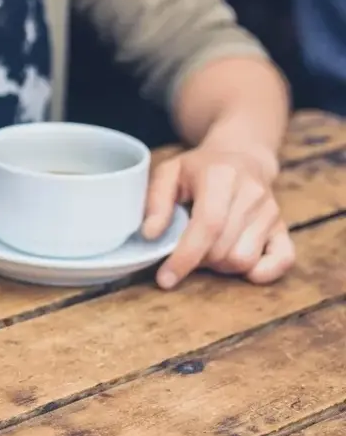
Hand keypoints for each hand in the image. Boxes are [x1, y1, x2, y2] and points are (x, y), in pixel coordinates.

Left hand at [142, 144, 294, 289]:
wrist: (243, 156)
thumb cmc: (200, 168)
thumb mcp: (169, 172)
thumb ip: (155, 201)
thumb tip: (150, 234)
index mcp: (222, 176)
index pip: (209, 225)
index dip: (186, 256)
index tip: (166, 279)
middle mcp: (252, 194)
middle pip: (224, 249)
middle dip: (198, 261)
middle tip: (186, 249)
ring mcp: (271, 212)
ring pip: (244, 260)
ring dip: (220, 266)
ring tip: (208, 248)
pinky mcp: (283, 227)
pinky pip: (282, 261)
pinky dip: (260, 272)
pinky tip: (238, 266)